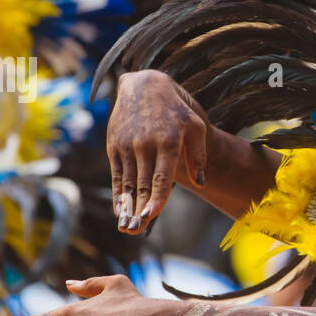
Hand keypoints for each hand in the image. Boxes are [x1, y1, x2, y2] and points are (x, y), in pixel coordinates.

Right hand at [108, 70, 209, 234]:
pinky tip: (120, 210)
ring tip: (127, 227)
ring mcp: (127, 145)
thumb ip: (199, 156)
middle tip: (136, 230)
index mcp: (167, 142)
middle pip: (141, 184)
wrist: (144, 86)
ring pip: (126, 182)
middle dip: (139, 209)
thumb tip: (201, 183)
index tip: (151, 216)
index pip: (161, 177)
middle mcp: (144, 145)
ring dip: (126, 206)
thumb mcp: (195, 127)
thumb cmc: (176, 111)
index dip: (155, 198)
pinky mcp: (114, 145)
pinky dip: (118, 194)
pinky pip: (116, 175)